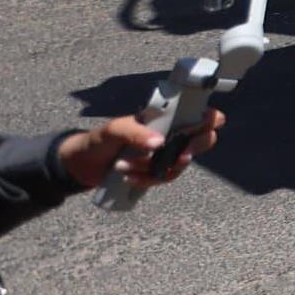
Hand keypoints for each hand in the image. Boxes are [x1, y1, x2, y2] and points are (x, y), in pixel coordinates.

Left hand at [59, 108, 222, 189]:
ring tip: (125, 166)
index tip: (212, 121)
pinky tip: (128, 177)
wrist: (82, 165)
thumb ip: (136, 133)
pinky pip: (163, 179)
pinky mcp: (156, 173)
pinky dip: (146, 180)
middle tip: (182, 154)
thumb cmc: (99, 140)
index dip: (209, 118)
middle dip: (192, 148)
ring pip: (180, 164)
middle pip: (200, 141)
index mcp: (163, 119)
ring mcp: (164, 156)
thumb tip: (160, 143)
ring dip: (153, 168)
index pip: (195, 114)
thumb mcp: (114, 130)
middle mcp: (169, 136)